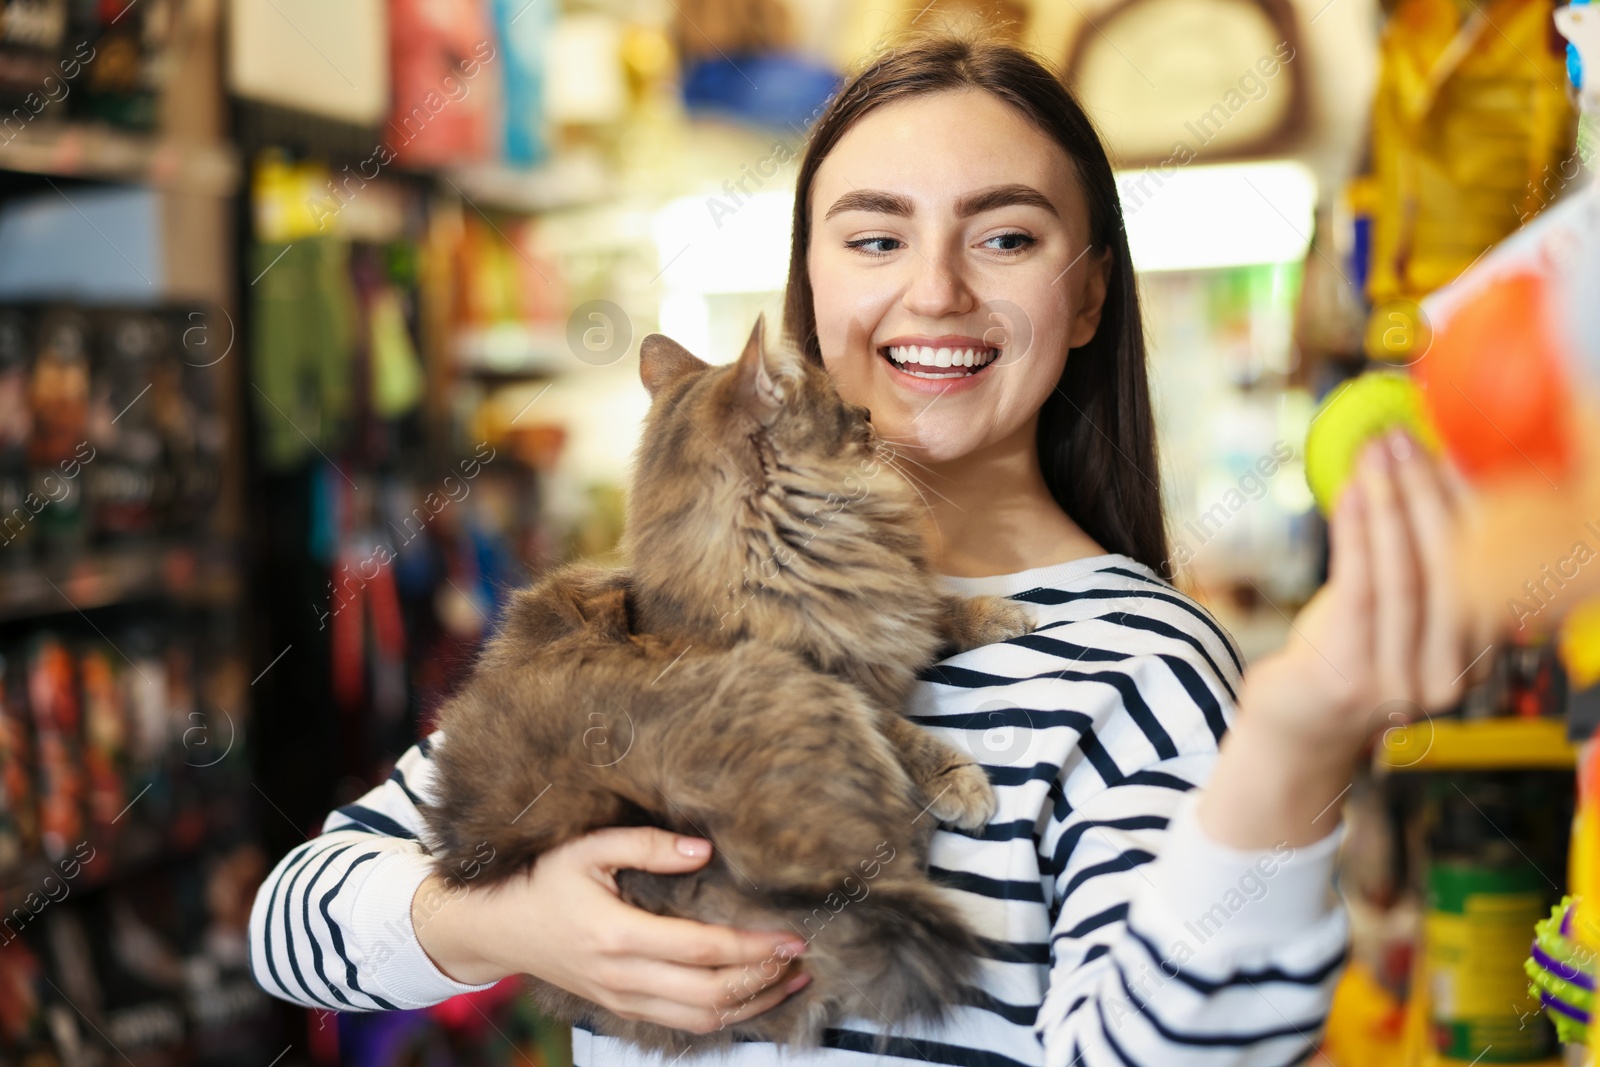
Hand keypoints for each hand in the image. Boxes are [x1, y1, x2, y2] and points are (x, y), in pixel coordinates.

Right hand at [414, 826, 811, 1032]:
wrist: (496, 928)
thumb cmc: (543, 880)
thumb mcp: (588, 848)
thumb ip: (648, 845)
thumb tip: (705, 849)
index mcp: (618, 936)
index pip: (703, 951)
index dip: (754, 948)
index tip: (792, 937)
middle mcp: (623, 977)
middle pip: (712, 994)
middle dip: (764, 979)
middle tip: (802, 957)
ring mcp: (622, 999)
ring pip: (702, 1019)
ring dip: (753, 1005)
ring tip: (791, 981)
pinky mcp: (622, 1008)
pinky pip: (683, 1023)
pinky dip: (725, 1015)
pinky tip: (752, 995)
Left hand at [1200, 430, 1475, 847]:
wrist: (1298, 730)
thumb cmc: (1348, 655)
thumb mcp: (1400, 613)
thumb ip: (1423, 563)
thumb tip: (1420, 470)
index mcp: (1482, 654)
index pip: (1493, 566)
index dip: (1474, 501)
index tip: (1451, 449)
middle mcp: (1454, 672)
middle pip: (1453, 565)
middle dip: (1428, 492)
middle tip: (1405, 441)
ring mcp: (1406, 680)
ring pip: (1407, 573)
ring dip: (1390, 503)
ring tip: (1375, 456)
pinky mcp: (1355, 674)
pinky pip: (1361, 586)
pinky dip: (1356, 531)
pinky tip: (1349, 492)